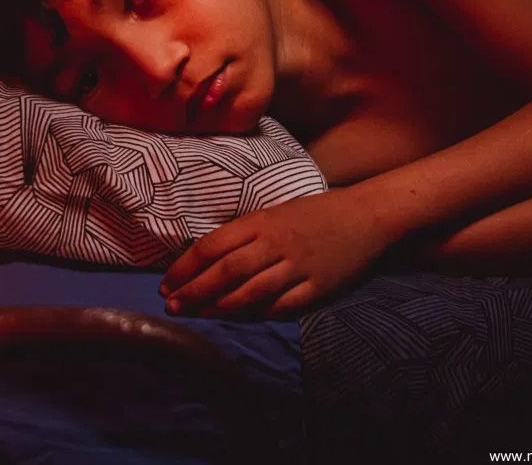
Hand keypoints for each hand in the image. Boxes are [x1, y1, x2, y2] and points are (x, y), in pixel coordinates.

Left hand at [159, 189, 394, 318]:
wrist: (365, 214)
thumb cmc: (313, 212)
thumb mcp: (273, 212)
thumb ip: (243, 234)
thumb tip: (204, 259)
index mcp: (260, 222)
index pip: (212, 246)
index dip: (184, 268)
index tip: (166, 284)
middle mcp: (275, 244)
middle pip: (225, 272)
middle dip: (194, 292)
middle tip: (172, 307)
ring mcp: (298, 266)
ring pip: (251, 292)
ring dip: (220, 307)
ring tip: (199, 315)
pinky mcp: (318, 286)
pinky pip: (283, 305)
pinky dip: (259, 314)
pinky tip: (241, 318)